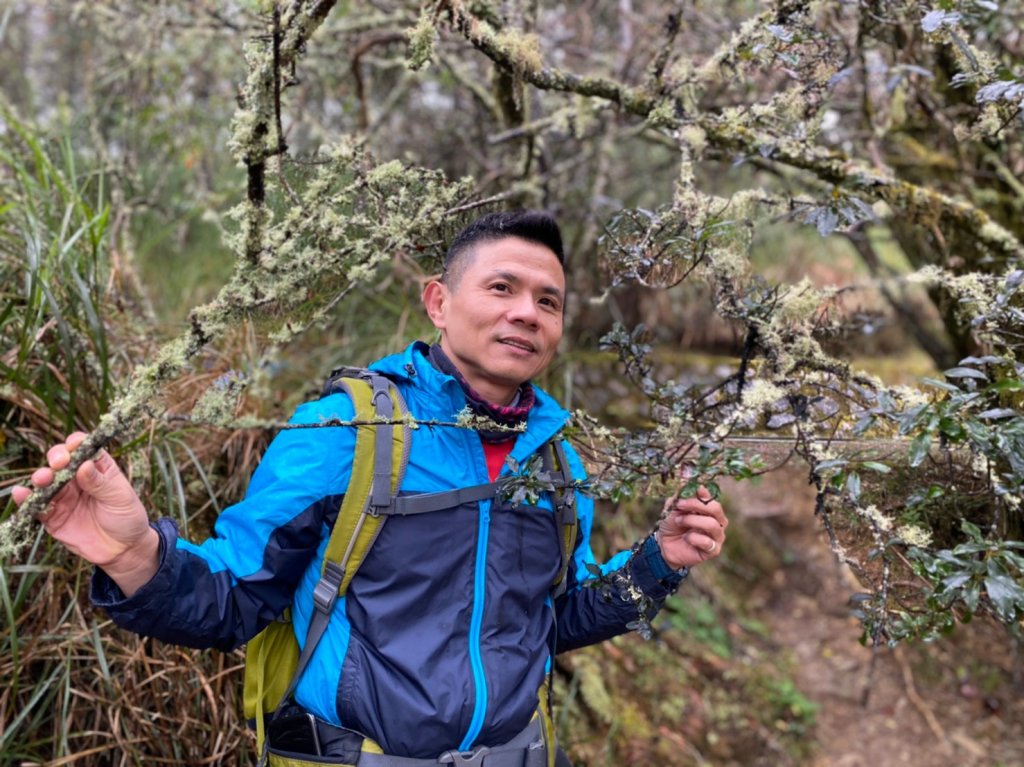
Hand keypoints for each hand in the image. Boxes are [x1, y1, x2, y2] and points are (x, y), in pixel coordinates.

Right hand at [11, 432, 158, 595]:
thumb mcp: (120, 498)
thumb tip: (83, 464)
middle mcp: (77, 479)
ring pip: (46, 481)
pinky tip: (21, 494)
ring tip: (42, 479)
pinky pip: (36, 506)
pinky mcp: (52, 516)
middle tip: (59, 464)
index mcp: (97, 468)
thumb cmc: (127, 518)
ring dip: (41, 477)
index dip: (76, 443)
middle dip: (56, 458)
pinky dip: (26, 499)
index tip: (74, 446)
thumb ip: (100, 483)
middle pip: (60, 461)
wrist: (123, 550)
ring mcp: (63, 497)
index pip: (83, 448)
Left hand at [656, 485, 727, 569]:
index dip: (701, 494)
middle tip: (680, 505)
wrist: (665, 545)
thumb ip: (681, 497)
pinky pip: (707, 542)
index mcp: (711, 510)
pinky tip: (686, 538)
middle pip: (716, 509)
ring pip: (712, 524)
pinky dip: (693, 538)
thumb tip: (687, 483)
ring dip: (692, 520)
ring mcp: (717, 537)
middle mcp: (718, 522)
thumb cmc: (672, 525)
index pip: (712, 499)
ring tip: (679, 521)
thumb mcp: (674, 508)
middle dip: (696, 505)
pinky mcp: (713, 551)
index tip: (691, 490)